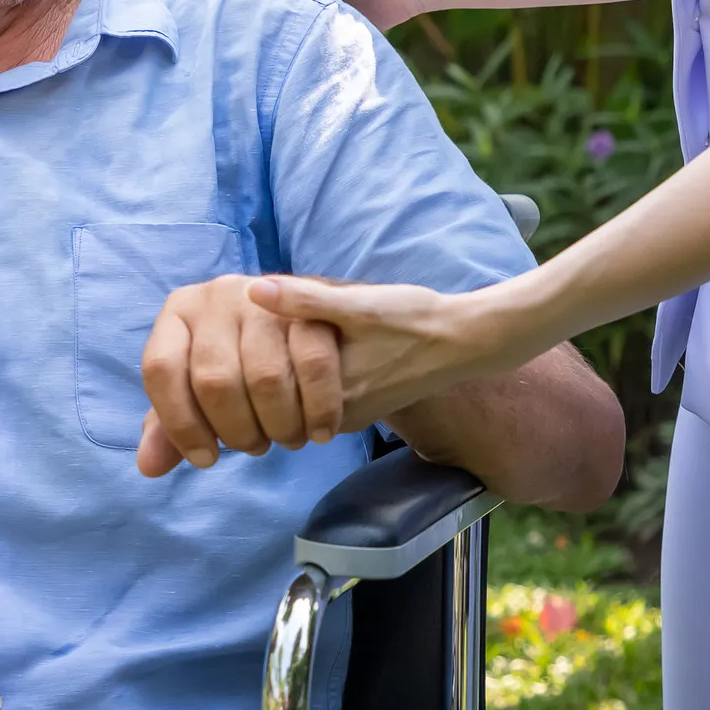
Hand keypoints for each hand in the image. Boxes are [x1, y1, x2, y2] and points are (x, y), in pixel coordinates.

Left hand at [136, 275, 346, 476]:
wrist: (314, 325)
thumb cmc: (244, 363)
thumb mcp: (202, 390)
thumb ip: (175, 425)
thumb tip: (149, 465)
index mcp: (179, 311)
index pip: (161, 369)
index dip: (181, 424)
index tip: (206, 459)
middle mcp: (216, 295)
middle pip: (214, 380)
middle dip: (238, 431)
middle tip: (258, 446)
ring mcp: (267, 294)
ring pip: (266, 377)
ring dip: (280, 425)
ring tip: (288, 437)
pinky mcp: (315, 300)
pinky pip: (313, 362)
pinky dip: (318, 406)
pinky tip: (321, 431)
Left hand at [244, 276, 511, 432]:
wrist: (464, 340)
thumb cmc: (414, 319)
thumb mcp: (359, 304)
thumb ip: (305, 300)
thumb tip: (252, 291)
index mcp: (331, 396)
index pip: (264, 398)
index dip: (247, 369)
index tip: (245, 338)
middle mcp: (336, 418)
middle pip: (275, 406)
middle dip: (261, 374)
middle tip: (261, 335)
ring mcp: (349, 417)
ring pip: (294, 405)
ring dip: (283, 377)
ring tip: (283, 339)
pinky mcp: (360, 409)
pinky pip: (315, 402)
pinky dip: (303, 381)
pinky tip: (308, 350)